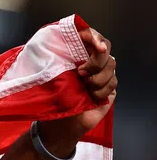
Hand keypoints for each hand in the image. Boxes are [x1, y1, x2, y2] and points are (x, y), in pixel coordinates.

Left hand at [36, 26, 116, 157]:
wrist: (60, 123)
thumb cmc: (51, 98)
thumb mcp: (46, 75)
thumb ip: (51, 57)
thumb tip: (55, 40)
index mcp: (75, 54)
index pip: (90, 36)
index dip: (95, 37)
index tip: (96, 45)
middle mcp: (90, 61)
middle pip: (105, 49)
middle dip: (95, 61)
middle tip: (80, 73)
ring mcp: (102, 74)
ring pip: (111, 65)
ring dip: (97, 78)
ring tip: (84, 87)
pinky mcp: (109, 88)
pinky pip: (113, 83)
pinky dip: (101, 91)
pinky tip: (91, 97)